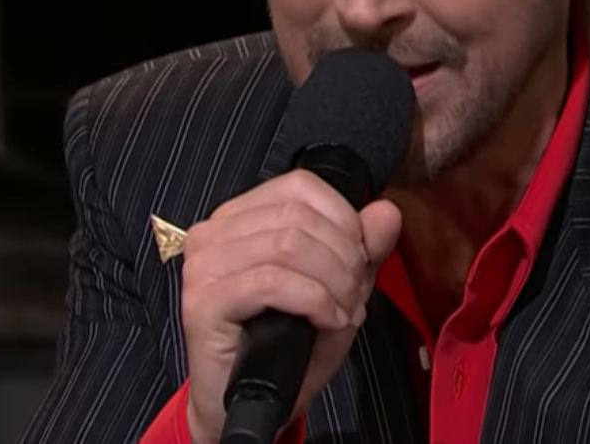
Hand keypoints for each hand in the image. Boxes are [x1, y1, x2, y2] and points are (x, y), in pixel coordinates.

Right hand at [180, 170, 402, 443]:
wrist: (250, 402)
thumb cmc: (288, 344)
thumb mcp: (338, 289)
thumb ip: (363, 249)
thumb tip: (386, 211)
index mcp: (240, 217)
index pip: (301, 187)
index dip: (344, 220)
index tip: (359, 260)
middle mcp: (214, 232)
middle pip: (298, 216)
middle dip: (343, 258)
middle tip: (354, 296)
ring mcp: (204, 266)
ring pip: (287, 246)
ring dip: (332, 282)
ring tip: (342, 312)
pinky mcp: (203, 302)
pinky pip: (271, 282)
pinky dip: (313, 301)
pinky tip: (326, 321)